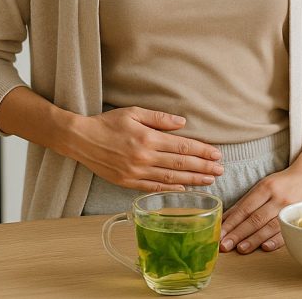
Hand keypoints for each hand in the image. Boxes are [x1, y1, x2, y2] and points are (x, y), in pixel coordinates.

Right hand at [66, 106, 224, 191]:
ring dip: (192, 179)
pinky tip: (184, 188)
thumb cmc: (107, 123)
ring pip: (171, 177)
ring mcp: (136, 172)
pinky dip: (171, 188)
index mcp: (148, 138)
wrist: (80, 139)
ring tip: (209, 180)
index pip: (182, 146)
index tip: (217, 154)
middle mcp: (144, 157)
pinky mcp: (127, 182)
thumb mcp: (133, 112)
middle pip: (181, 163)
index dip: (202, 151)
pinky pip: (154, 187)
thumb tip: (183, 122)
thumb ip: (159, 118)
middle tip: (221, 170)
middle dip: (203, 167)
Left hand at [217, 164, 301, 253]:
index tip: (219, 233)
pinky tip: (265, 248)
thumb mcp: (263, 186)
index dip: (231, 222)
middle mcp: (277, 198)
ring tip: (240, 249)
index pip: (245, 207)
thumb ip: (245, 203)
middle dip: (238, 233)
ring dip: (254, 239)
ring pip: (269, 227)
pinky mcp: (299, 218)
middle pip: (255, 218)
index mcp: (266, 187)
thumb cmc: (282, 183)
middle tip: (224, 245)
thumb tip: (225, 219)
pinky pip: (287, 231)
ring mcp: (289, 209)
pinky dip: (275, 241)